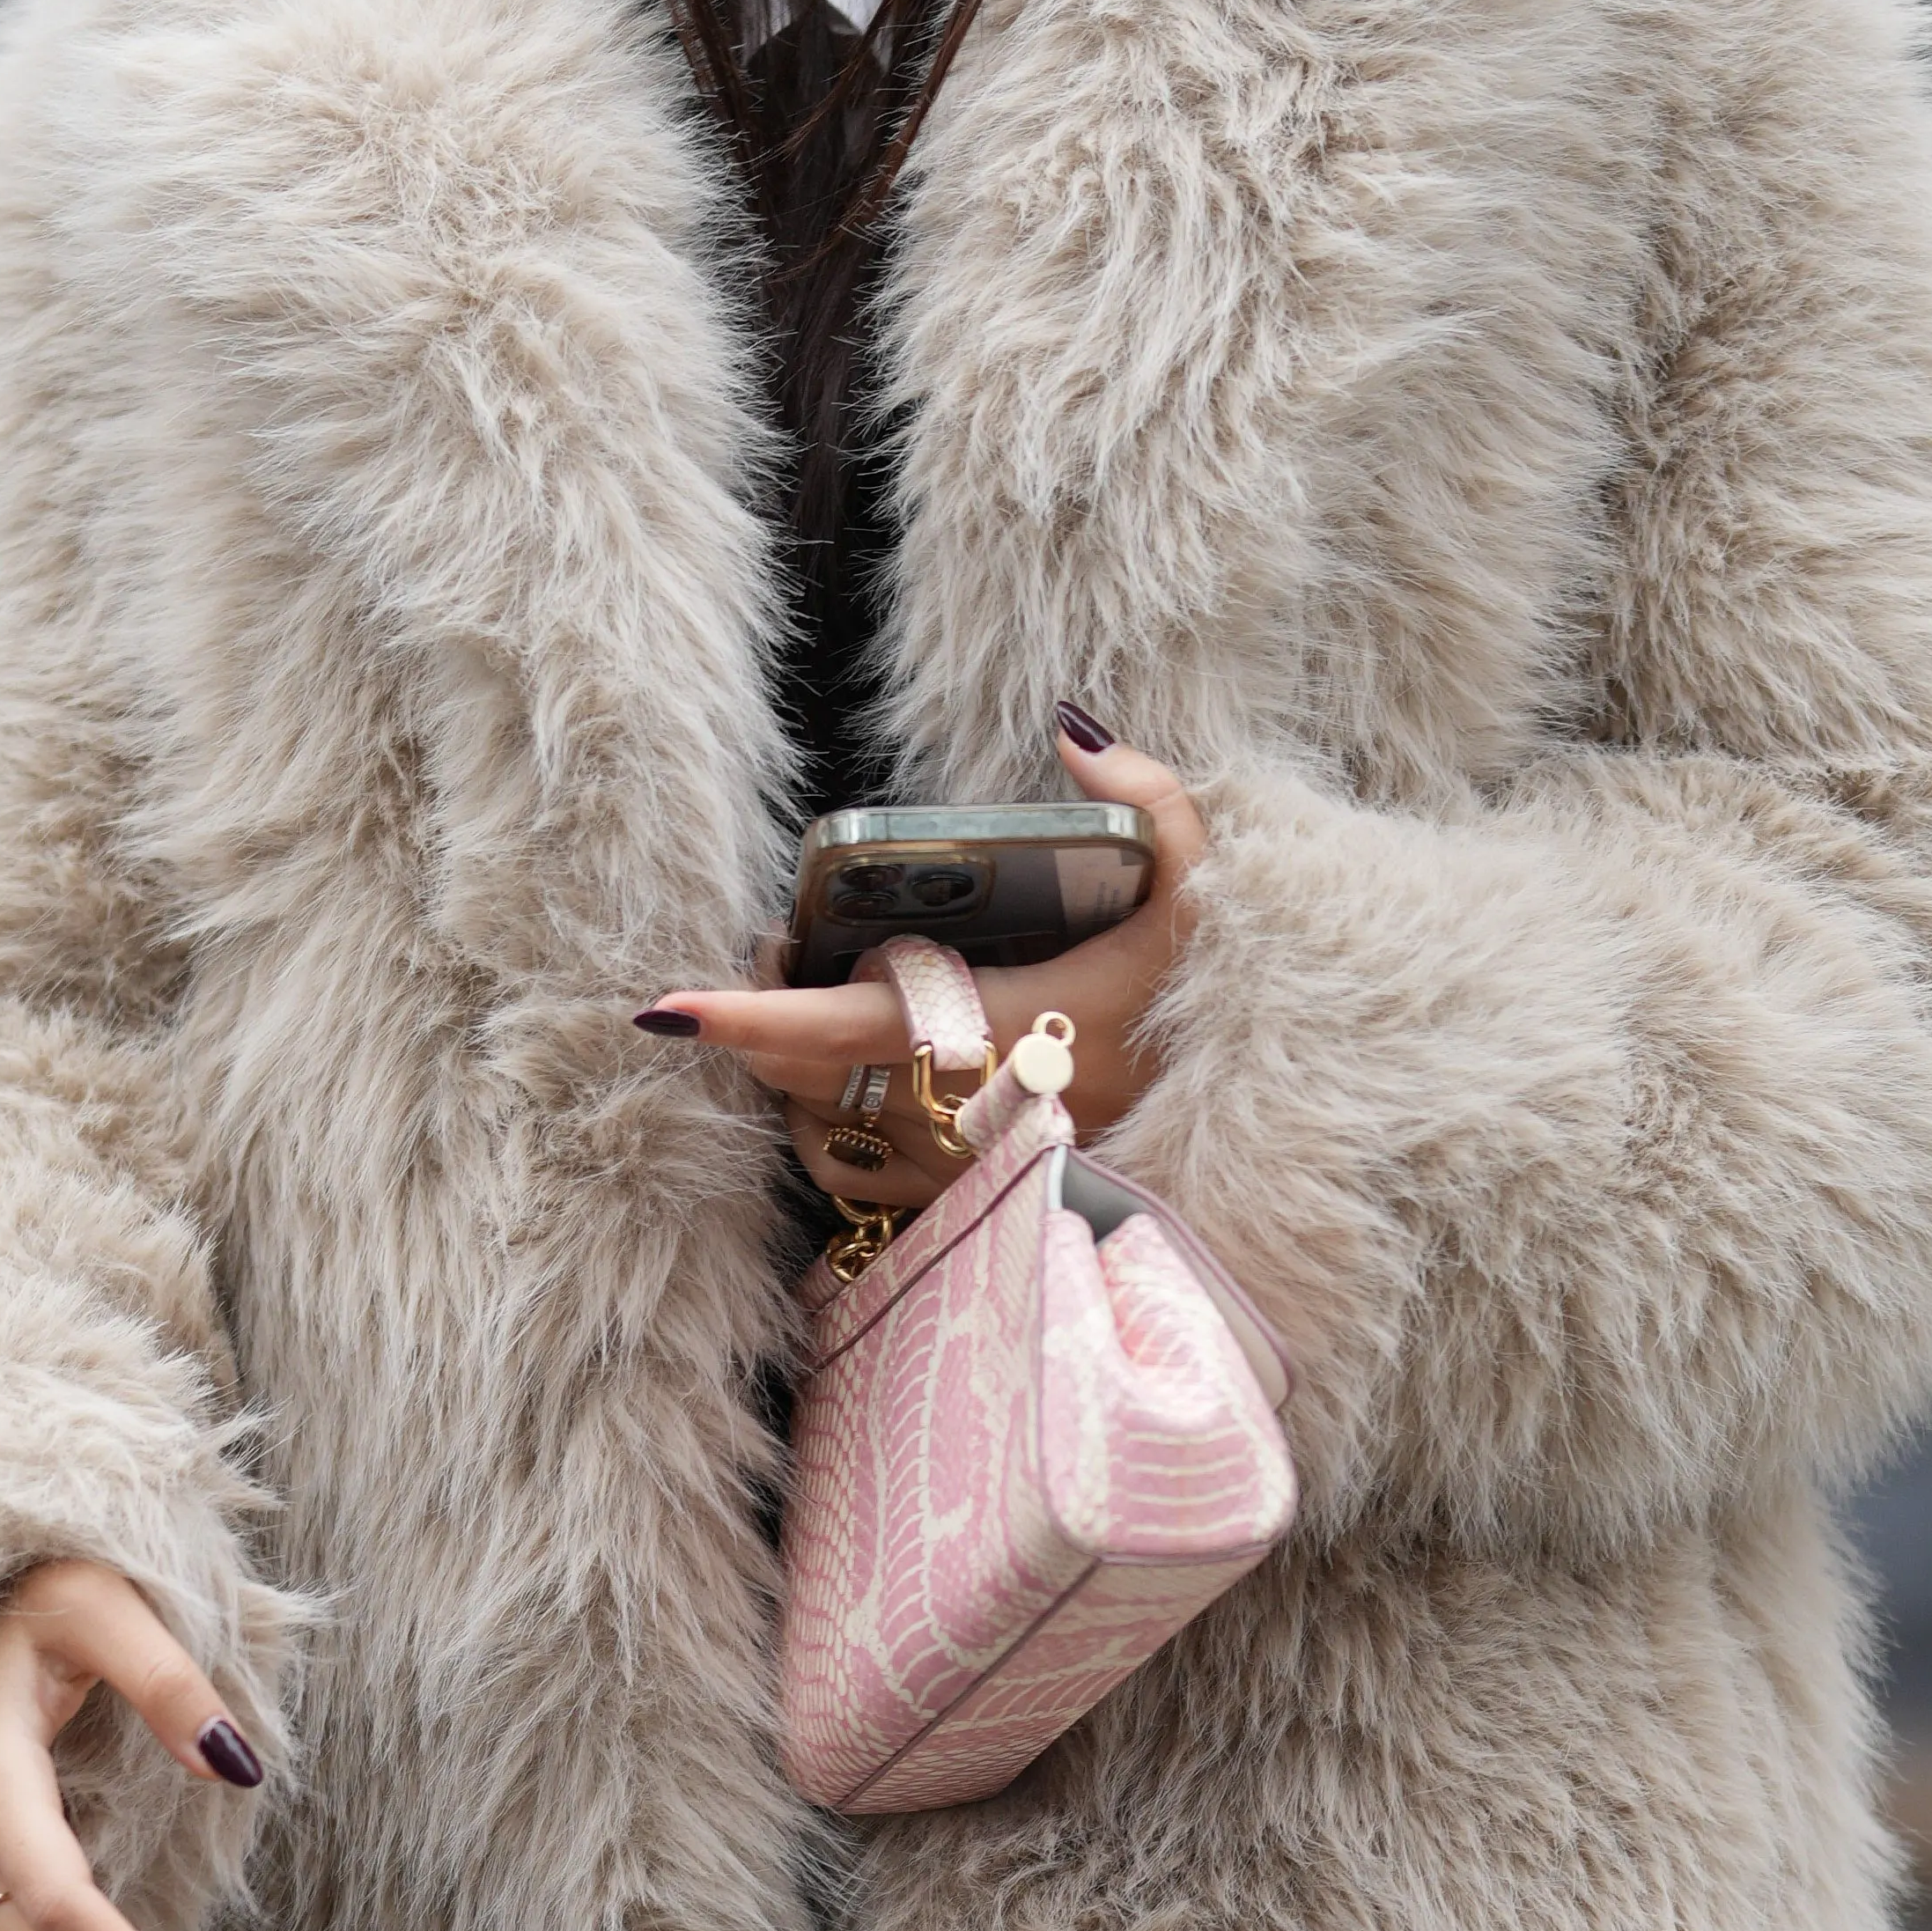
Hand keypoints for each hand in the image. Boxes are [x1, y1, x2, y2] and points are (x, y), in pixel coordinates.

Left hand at [640, 723, 1205, 1232]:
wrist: (1262, 1128)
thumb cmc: (1218, 1008)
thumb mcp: (1206, 894)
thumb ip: (1150, 801)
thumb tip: (1070, 728)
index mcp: (1011, 1031)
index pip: (850, 1027)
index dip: (752, 1020)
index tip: (669, 1008)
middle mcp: (973, 1112)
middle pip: (811, 1077)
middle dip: (760, 1020)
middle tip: (770, 950)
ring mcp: (967, 1169)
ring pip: (822, 1135)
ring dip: (788, 1080)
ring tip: (794, 1015)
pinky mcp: (970, 1202)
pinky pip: (859, 1184)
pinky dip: (826, 1135)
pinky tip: (836, 1090)